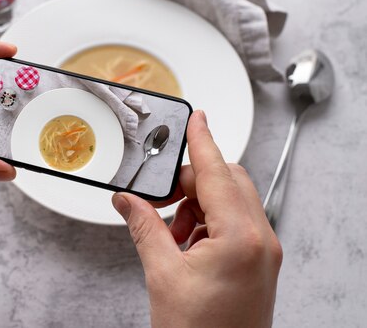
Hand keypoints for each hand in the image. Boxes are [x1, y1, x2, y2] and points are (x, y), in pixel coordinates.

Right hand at [112, 111, 281, 327]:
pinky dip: (207, 223)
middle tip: (160, 198)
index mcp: (240, 237)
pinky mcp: (259, 262)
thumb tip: (127, 200)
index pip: (216, 172)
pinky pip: (235, 223)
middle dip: (191, 181)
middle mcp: (260, 240)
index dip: (202, 140)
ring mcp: (263, 252)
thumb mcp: (162, 274)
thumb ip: (144, 226)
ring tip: (171, 232)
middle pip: (227, 181)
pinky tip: (185, 244)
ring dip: (197, 205)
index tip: (196, 117)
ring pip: (231, 201)